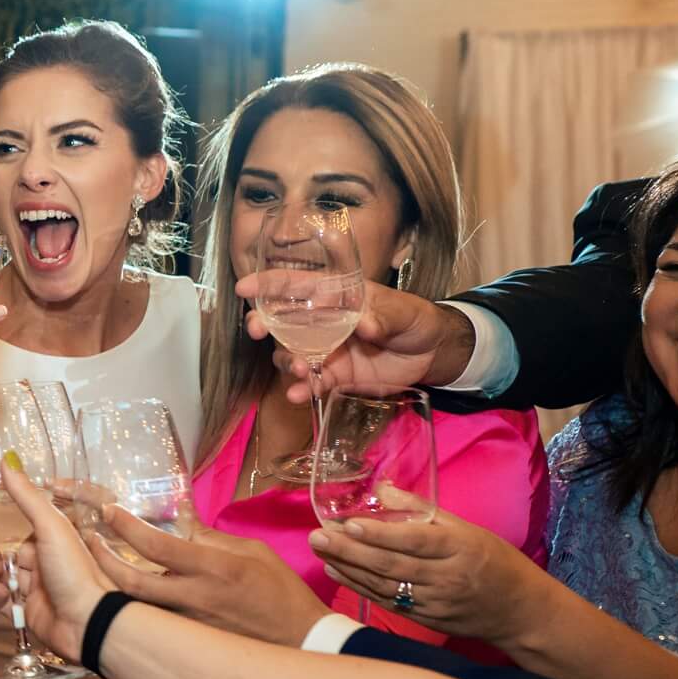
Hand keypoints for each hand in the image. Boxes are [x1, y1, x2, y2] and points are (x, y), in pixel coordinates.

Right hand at [0, 462, 112, 660]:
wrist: (89, 622)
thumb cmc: (75, 571)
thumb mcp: (51, 526)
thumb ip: (26, 496)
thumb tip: (6, 460)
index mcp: (50, 541)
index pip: (14, 529)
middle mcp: (42, 563)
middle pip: (3, 551)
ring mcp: (35, 588)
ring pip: (1, 576)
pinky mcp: (28, 613)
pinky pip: (4, 602)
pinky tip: (2, 593)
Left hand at [88, 510, 327, 646]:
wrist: (302, 642)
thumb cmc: (281, 594)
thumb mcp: (253, 553)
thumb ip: (212, 538)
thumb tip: (181, 521)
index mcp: (213, 568)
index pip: (156, 545)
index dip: (125, 526)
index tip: (107, 512)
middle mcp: (194, 598)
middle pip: (131, 582)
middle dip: (100, 560)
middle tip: (86, 543)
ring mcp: (188, 625)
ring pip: (135, 606)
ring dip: (110, 586)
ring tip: (92, 567)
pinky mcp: (189, 643)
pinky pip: (152, 623)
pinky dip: (131, 610)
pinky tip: (117, 598)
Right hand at [238, 274, 476, 402]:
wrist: (433, 355)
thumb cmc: (415, 320)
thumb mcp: (404, 312)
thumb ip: (384, 316)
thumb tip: (365, 324)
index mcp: (336, 296)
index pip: (298, 285)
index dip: (269, 284)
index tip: (244, 287)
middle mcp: (323, 322)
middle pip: (284, 320)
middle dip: (265, 323)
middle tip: (258, 330)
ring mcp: (326, 350)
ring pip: (291, 353)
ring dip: (287, 360)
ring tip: (298, 369)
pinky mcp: (334, 377)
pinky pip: (311, 382)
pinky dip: (302, 389)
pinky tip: (299, 394)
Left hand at [309, 504, 545, 642]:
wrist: (521, 610)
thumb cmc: (494, 561)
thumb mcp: (467, 529)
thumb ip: (422, 510)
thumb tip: (382, 488)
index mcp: (460, 548)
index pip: (414, 540)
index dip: (379, 534)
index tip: (348, 523)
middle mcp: (447, 577)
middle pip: (391, 565)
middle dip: (349, 550)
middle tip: (317, 536)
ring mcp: (436, 602)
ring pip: (384, 586)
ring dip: (348, 569)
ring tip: (321, 551)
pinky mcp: (428, 620)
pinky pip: (389, 603)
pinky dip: (360, 587)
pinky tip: (338, 572)